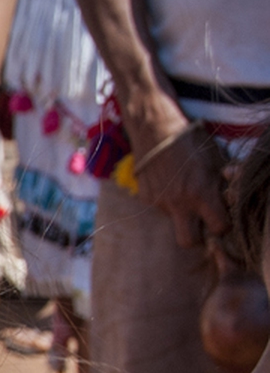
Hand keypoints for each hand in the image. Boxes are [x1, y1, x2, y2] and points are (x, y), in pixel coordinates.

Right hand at [131, 120, 226, 249]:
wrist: (155, 130)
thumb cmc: (190, 141)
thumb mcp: (215, 160)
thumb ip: (221, 185)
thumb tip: (226, 201)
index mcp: (201, 193)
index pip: (219, 228)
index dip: (223, 226)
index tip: (222, 218)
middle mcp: (179, 203)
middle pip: (188, 242)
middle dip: (197, 238)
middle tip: (202, 224)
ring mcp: (160, 202)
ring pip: (174, 221)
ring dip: (182, 213)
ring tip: (184, 191)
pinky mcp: (146, 197)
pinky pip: (160, 208)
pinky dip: (167, 200)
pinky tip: (169, 183)